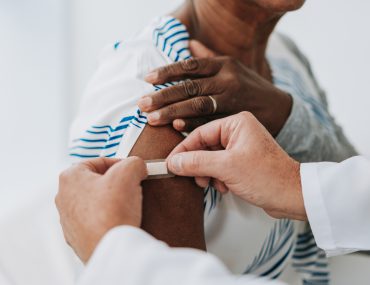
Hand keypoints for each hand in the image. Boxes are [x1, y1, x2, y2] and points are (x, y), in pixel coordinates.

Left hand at [56, 157, 146, 262]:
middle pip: (96, 182)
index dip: (120, 164)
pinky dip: (109, 219)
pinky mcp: (77, 238)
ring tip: (128, 206)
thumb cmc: (112, 212)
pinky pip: (96, 221)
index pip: (98, 162)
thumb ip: (134, 162)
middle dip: (116, 184)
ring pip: (96, 202)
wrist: (110, 249)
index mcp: (70, 177)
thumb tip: (138, 167)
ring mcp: (69, 220)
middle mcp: (64, 198)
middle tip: (131, 188)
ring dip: (112, 202)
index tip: (132, 171)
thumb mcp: (129, 172)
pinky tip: (121, 221)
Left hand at [139, 41, 291, 135]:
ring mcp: (232, 101)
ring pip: (197, 105)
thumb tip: (188, 43)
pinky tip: (176, 127)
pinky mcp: (235, 119)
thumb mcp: (233, 67)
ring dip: (172, 112)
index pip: (190, 66)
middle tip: (142, 104)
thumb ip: (209, 57)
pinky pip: (210, 122)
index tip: (148, 79)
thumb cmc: (250, 87)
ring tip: (152, 119)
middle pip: (190, 87)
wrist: (279, 109)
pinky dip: (193, 125)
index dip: (167, 72)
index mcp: (224, 65)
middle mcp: (227, 81)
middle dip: (163, 96)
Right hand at [167, 112, 305, 220]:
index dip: (184, 150)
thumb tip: (173, 162)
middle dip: (199, 165)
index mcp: (237, 123)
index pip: (200, 133)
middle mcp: (238, 131)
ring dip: (208, 174)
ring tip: (214, 184)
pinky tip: (225, 187)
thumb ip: (196, 162)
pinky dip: (218, 177)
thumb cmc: (268, 177)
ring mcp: (240, 147)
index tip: (171, 163)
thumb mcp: (226, 168)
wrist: (292, 196)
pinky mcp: (242, 161)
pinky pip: (220, 166)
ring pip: (210, 158)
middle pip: (204, 146)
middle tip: (195, 178)